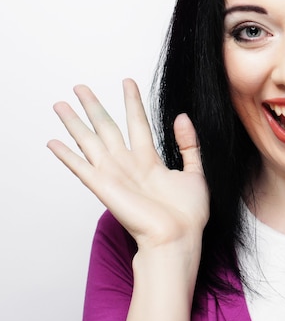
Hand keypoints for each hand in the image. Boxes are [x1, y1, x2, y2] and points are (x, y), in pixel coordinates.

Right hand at [48, 79, 209, 250]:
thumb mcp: (195, 172)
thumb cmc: (188, 215)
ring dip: (75, 122)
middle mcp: (128, 165)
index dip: (132, 101)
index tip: (127, 81)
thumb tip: (181, 116)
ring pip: (90, 142)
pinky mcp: (104, 188)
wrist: (180, 239)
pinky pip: (81, 168)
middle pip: (107, 127)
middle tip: (81, 86)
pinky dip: (66, 155)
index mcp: (150, 161)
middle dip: (94, 106)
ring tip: (60, 104)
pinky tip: (53, 142)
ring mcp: (115, 175)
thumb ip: (188, 144)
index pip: (138, 122)